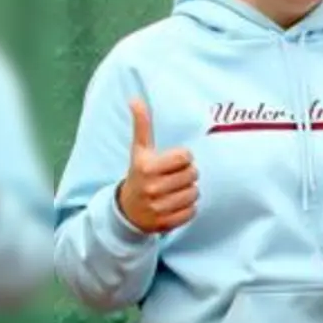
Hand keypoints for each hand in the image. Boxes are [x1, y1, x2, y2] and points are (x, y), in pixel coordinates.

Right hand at [117, 98, 197, 233]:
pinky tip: (174, 204)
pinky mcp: (167, 223)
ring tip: (173, 191)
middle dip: (187, 174)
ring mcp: (159, 207)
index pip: (186, 156)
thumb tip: (135, 99)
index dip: (183, 158)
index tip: (171, 162)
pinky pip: (193, 211)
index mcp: (147, 167)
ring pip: (195, 193)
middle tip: (173, 177)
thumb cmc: (139, 174)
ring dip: (188, 191)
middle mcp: (152, 188)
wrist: (127, 210)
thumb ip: (142, 125)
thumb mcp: (139, 151)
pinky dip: (187, 208)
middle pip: (193, 174)